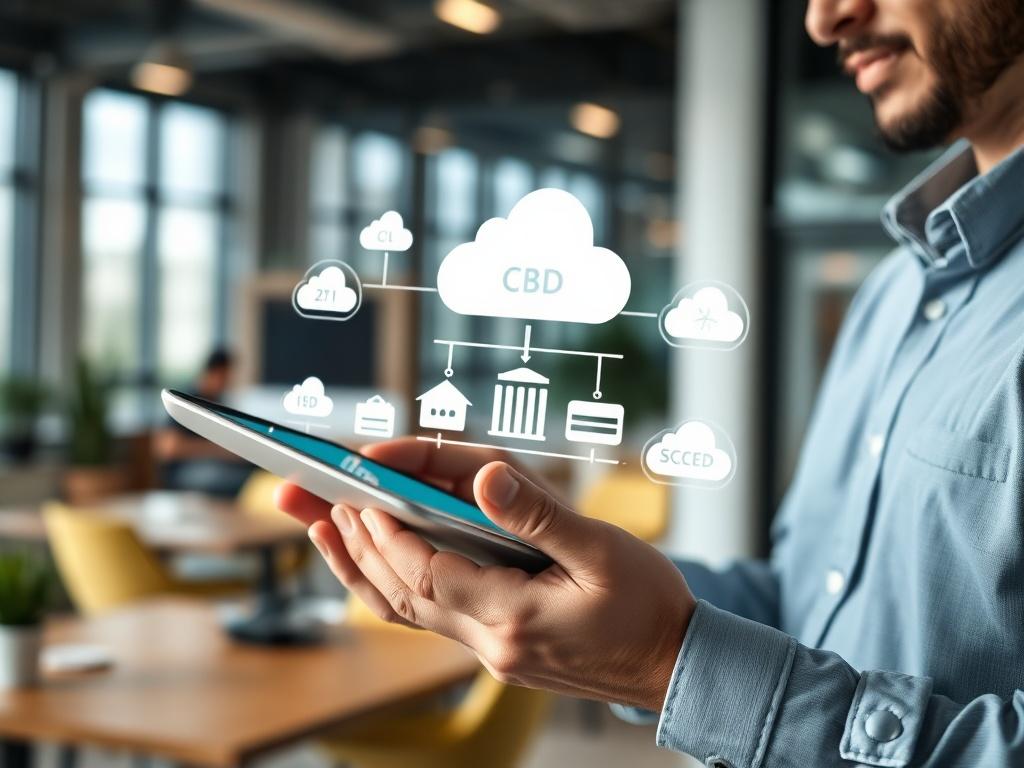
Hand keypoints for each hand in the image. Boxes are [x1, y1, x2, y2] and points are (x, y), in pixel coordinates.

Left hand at [276, 438, 694, 710]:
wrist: (672, 664)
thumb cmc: (648, 606)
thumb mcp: (603, 549)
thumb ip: (539, 513)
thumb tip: (485, 478)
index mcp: (512, 615)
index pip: (422, 570)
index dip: (382, 530)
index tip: (353, 490)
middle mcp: (488, 640)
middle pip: (395, 588)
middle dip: (347, 537)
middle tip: (302, 494)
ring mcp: (488, 649)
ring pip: (401, 606)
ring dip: (356, 563)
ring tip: (317, 525)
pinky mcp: (494, 645)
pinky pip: (424, 615)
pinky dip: (388, 585)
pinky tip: (371, 562)